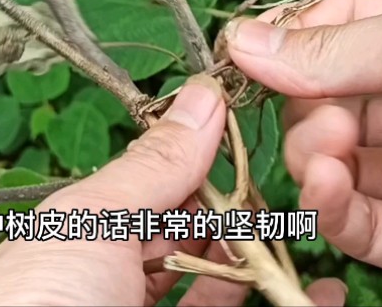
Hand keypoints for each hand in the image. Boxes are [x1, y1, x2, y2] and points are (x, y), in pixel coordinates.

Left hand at [0, 76, 344, 306]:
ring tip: (303, 238)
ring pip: (212, 293)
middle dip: (233, 219)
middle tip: (277, 198)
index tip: (242, 147)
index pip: (138, 201)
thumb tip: (203, 96)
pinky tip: (317, 294)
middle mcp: (100, 294)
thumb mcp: (87, 223)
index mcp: (63, 253)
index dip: (192, 172)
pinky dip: (280, 306)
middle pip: (179, 248)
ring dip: (262, 266)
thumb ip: (152, 167)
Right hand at [225, 0, 381, 305]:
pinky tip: (325, 185)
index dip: (294, 42)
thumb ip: (326, 49)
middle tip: (317, 109)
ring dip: (312, 154)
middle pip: (330, 103)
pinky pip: (359, 224)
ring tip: (326, 150)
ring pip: (337, 164)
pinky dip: (329, 206)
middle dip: (305, 104)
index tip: (249, 52)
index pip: (341, 34)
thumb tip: (244, 39)